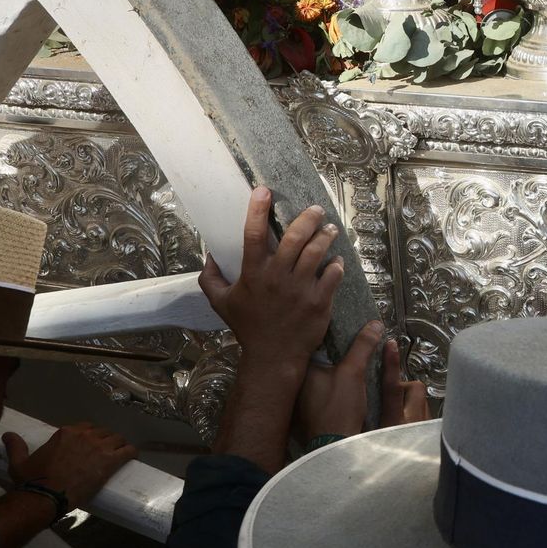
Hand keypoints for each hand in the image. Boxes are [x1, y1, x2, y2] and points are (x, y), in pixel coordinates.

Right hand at [4, 423, 137, 511]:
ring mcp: (98, 447)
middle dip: (105, 440)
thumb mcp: (19, 462)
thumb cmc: (33, 481)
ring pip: (117, 439)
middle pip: (103, 432)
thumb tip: (7, 435)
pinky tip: (132, 456)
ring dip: (119, 445)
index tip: (91, 445)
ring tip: (120, 453)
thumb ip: (15, 446)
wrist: (45, 496)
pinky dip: (131, 452)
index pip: (86, 427)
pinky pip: (127, 450)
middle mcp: (84, 435)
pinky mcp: (109, 461)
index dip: (91, 436)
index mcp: (65, 432)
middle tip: (106, 452)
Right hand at [199, 187, 343, 368]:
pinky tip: (336, 260)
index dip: (257, 210)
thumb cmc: (248, 327)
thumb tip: (210, 254)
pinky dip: (337, 264)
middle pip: (294, 237)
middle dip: (308, 218)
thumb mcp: (221, 302)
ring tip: (330, 230)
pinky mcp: (319, 302)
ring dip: (326, 236)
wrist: (273, 356)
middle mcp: (277, 277)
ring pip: (317, 252)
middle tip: (315, 210)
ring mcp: (300, 289)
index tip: (263, 190)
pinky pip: (333, 275)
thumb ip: (210, 277)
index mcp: (253, 274)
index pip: (252, 234)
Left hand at [295, 320, 427, 440]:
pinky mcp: (310, 409)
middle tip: (355, 343)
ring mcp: (302, 397)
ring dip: (336, 367)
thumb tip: (375, 325)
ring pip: (322, 373)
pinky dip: (335, 382)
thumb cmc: (338, 410)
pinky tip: (348, 383)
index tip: (347, 325)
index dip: (331, 332)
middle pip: (319, 356)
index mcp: (301, 368)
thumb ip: (363, 346)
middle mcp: (297, 381)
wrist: (334, 446)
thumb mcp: (354, 372)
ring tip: (355, 360)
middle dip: (337, 350)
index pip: (314, 341)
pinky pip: (323, 388)